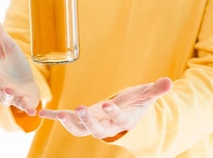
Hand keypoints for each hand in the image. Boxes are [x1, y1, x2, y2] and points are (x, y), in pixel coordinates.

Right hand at [0, 14, 40, 115]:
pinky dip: (26, 107)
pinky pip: (23, 106)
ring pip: (3, 98)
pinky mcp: (22, 101)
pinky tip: (32, 109)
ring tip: (9, 88)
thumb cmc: (13, 64)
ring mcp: (8, 94)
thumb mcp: (7, 46)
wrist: (27, 81)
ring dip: (5, 94)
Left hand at [38, 77, 172, 138]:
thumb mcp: (145, 95)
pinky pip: (66, 120)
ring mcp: (93, 124)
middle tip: (79, 108)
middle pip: (97, 129)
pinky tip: (43, 112)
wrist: (124, 115)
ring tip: (60, 114)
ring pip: (80, 129)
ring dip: (69, 122)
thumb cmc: (135, 103)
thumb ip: (156, 90)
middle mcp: (107, 125)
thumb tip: (169, 81)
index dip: (113, 113)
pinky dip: (54, 116)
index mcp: (122, 119)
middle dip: (88, 121)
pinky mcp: (82, 119)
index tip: (108, 104)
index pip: (118, 119)